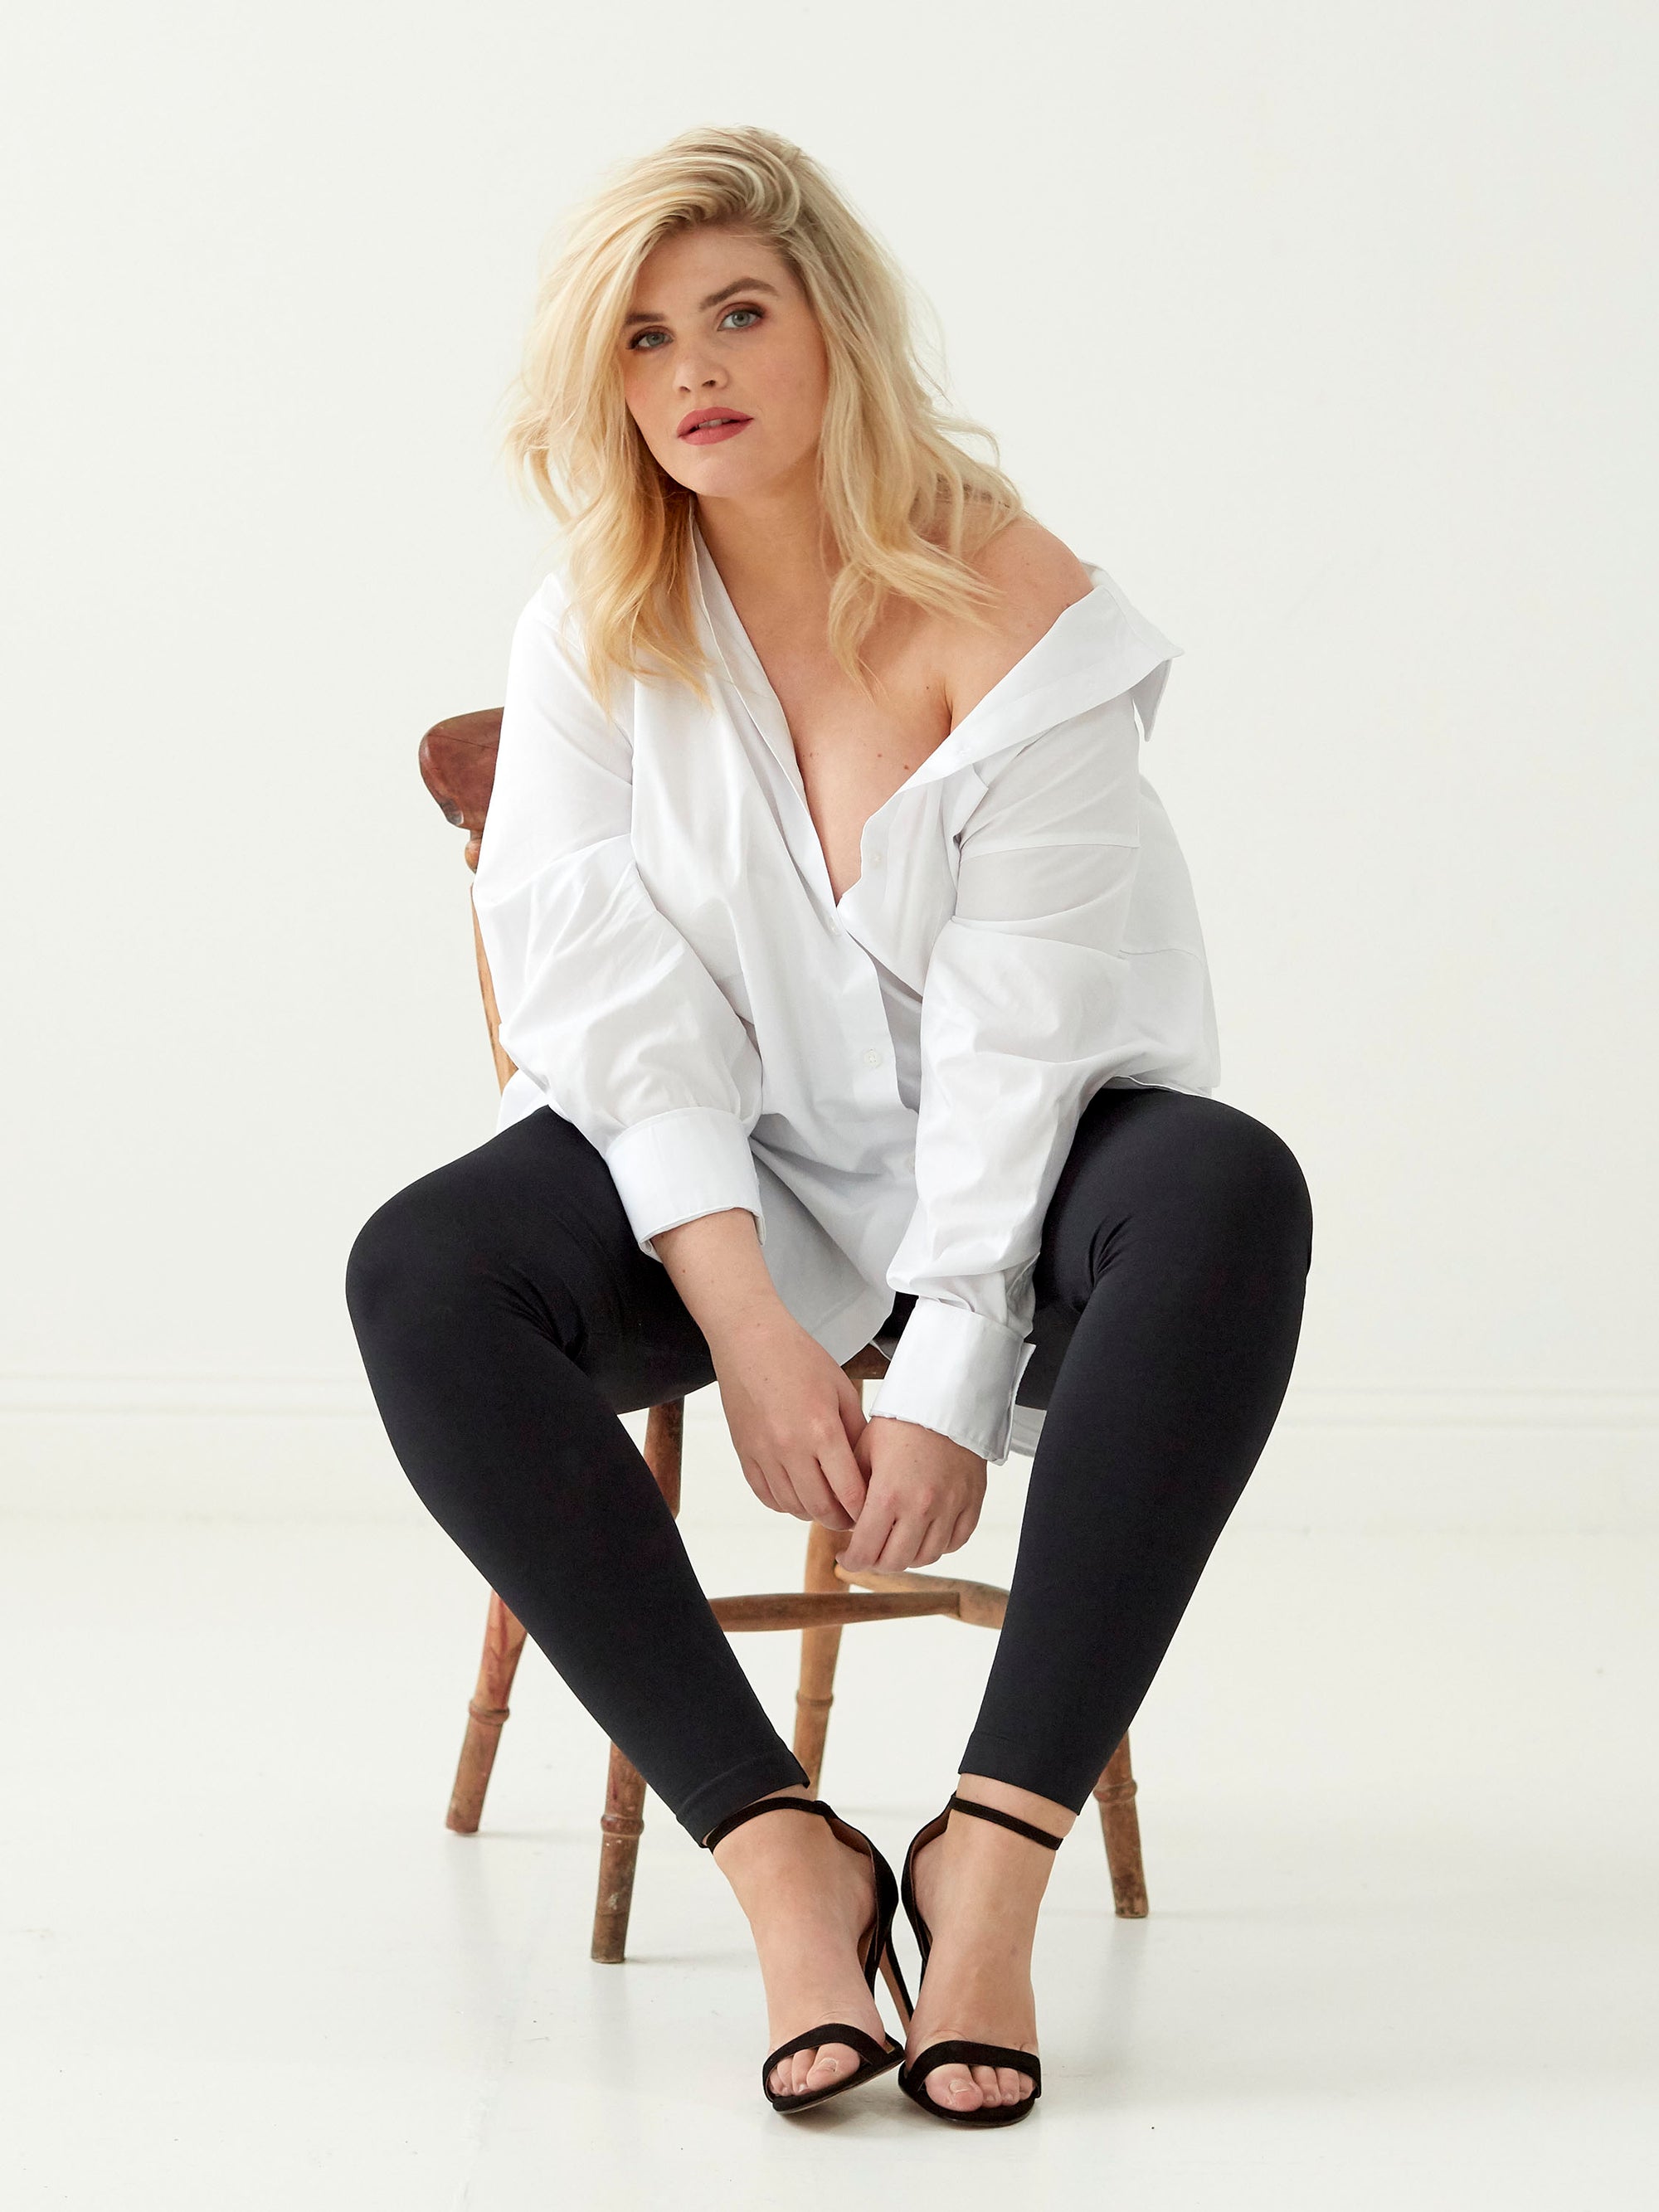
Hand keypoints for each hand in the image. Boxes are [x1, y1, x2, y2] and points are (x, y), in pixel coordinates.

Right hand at [708, 1307, 869, 1528]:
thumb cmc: (799, 1357)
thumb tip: (866, 1468)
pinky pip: (766, 1495)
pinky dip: (785, 1504)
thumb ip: (855, 1431)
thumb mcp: (842, 1389)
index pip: (849, 1492)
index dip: (864, 1510)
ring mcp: (764, 1453)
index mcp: (822, 1430)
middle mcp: (791, 1447)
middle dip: (841, 1521)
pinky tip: (798, 1496)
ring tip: (827, 1506)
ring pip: (792, 1507)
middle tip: (853, 1518)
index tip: (871, 1511)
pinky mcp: (745, 1453)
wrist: (750, 1340)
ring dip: (814, 1514)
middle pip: (820, 1509)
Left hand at [838, 1417, 985, 1572]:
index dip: (851, 1560)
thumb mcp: (864, 1451)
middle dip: (876, 1562)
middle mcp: (922, 1507)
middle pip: (896, 1561)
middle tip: (868, 1552)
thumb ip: (852, 1491)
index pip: (866, 1549)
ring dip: (907, 1557)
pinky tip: (923, 1535)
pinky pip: (955, 1542)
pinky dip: (938, 1546)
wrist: (945, 1399)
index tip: (846, 1557)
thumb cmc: (901, 1421)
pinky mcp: (972, 1502)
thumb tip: (844, 1522)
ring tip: (894, 1544)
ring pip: (927, 1557)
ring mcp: (951, 1507)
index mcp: (889, 1494)